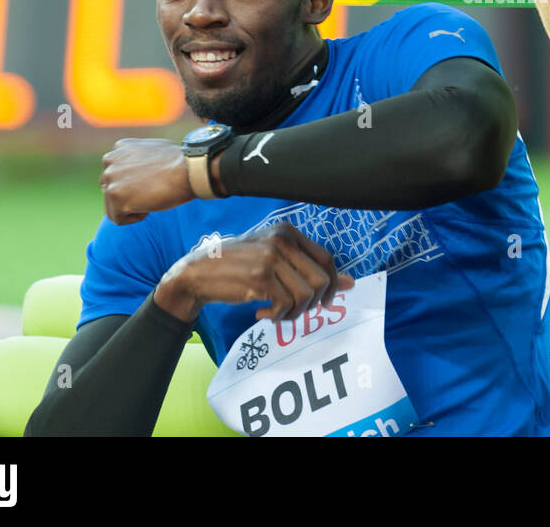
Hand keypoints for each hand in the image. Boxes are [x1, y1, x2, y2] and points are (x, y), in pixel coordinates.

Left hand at [101, 138, 195, 224]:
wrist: (188, 170)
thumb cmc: (179, 162)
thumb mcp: (155, 149)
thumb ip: (139, 156)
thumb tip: (139, 166)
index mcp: (119, 147)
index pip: (116, 173)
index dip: (135, 183)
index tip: (153, 181)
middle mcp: (110, 160)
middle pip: (111, 189)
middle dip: (129, 195)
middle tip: (152, 191)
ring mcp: (110, 178)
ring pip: (113, 205)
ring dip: (132, 207)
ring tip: (152, 197)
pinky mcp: (114, 195)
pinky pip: (118, 218)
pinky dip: (135, 217)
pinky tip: (150, 205)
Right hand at [154, 223, 355, 322]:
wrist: (197, 272)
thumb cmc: (238, 266)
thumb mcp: (273, 258)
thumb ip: (308, 267)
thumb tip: (351, 283)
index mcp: (288, 232)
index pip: (327, 259)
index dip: (331, 284)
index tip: (323, 302)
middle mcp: (282, 240)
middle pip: (321, 280)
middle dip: (313, 304)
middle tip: (294, 311)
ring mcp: (271, 258)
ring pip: (306, 296)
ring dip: (294, 313)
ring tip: (277, 313)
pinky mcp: (260, 277)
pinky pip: (286, 305)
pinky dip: (278, 316)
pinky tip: (262, 314)